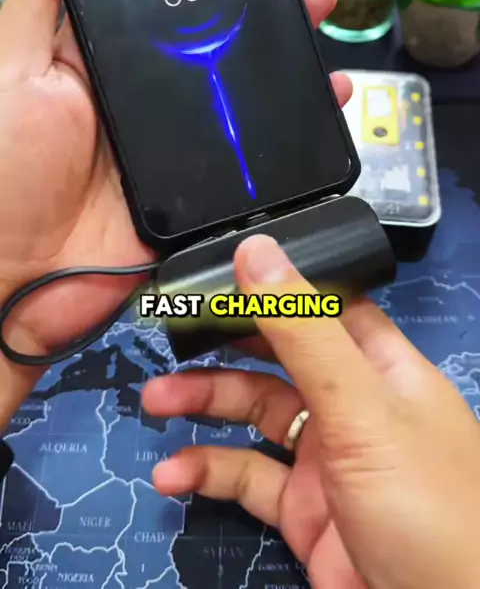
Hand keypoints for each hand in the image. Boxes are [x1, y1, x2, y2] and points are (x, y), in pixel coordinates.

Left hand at [0, 0, 345, 422]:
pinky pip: (254, 148)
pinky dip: (294, 123)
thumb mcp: (10, 78)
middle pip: (210, 33)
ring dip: (283, 43)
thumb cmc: (0, 172)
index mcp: (99, 60)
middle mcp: (145, 93)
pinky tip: (327, 92)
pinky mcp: (201, 184)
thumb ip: (31, 9)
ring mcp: (178, 139)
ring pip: (240, 84)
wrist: (18, 281)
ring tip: (318, 4)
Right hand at [143, 237, 479, 588]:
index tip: (215, 274)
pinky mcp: (303, 511)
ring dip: (204, 405)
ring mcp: (326, 458)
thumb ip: (303, 329)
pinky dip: (206, 473)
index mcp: (379, 364)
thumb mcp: (360, 406)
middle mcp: (352, 403)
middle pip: (277, 357)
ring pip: (254, 414)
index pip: (321, 306)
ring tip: (155, 401)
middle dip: (224, 346)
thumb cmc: (422, 500)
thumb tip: (255, 248)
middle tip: (171, 335)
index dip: (271, 287)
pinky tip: (172, 475)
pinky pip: (247, 477)